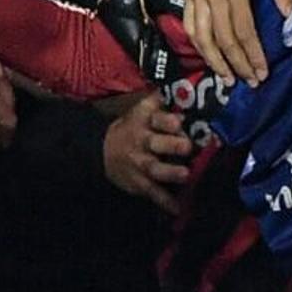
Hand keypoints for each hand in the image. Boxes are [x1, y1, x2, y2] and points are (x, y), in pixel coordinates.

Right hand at [100, 97, 195, 212]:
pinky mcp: (139, 183)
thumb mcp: (144, 110)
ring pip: (154, 168)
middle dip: (172, 145)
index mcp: (145, 121)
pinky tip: (178, 209)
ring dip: (170, 172)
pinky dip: (165, 201)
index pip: (155, 119)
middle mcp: (141, 141)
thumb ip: (163, 100)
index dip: (166, 120)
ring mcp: (139, 163)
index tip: (179, 121)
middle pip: (155, 143)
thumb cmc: (136, 126)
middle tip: (188, 146)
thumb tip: (188, 82)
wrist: (103, 150)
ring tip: (186, 175)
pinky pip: (152, 192)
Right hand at [181, 0, 267, 88]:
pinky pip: (188, 21)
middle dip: (235, 64)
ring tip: (225, 75)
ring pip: (200, 34)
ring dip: (213, 59)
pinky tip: (206, 52)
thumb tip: (289, 11)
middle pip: (222, 38)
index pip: (243, 30)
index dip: (253, 54)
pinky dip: (196, 41)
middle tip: (248, 80)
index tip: (261, 71)